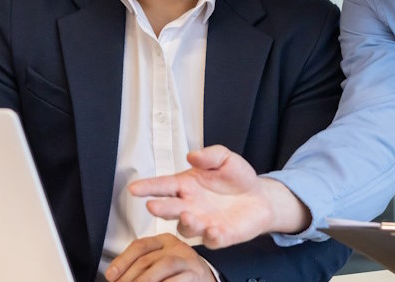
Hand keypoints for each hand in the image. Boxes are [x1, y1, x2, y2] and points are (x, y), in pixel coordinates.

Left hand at [105, 234, 213, 281]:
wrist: (205, 280)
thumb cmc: (178, 274)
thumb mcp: (159, 264)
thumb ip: (140, 268)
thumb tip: (116, 277)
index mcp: (164, 241)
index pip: (140, 245)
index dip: (122, 261)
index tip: (111, 275)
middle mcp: (177, 247)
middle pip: (147, 258)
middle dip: (129, 277)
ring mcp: (188, 260)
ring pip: (163, 266)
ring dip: (144, 281)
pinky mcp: (195, 274)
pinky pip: (176, 280)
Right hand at [128, 145, 309, 247]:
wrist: (260, 197)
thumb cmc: (238, 178)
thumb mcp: (226, 159)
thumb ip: (210, 155)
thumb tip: (193, 155)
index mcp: (186, 185)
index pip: (163, 186)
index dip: (148, 187)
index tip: (134, 188)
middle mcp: (189, 206)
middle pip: (170, 209)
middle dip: (160, 208)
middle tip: (153, 206)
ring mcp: (202, 223)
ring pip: (187, 227)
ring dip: (186, 223)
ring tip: (188, 216)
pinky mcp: (219, 236)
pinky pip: (211, 239)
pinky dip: (211, 236)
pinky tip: (213, 229)